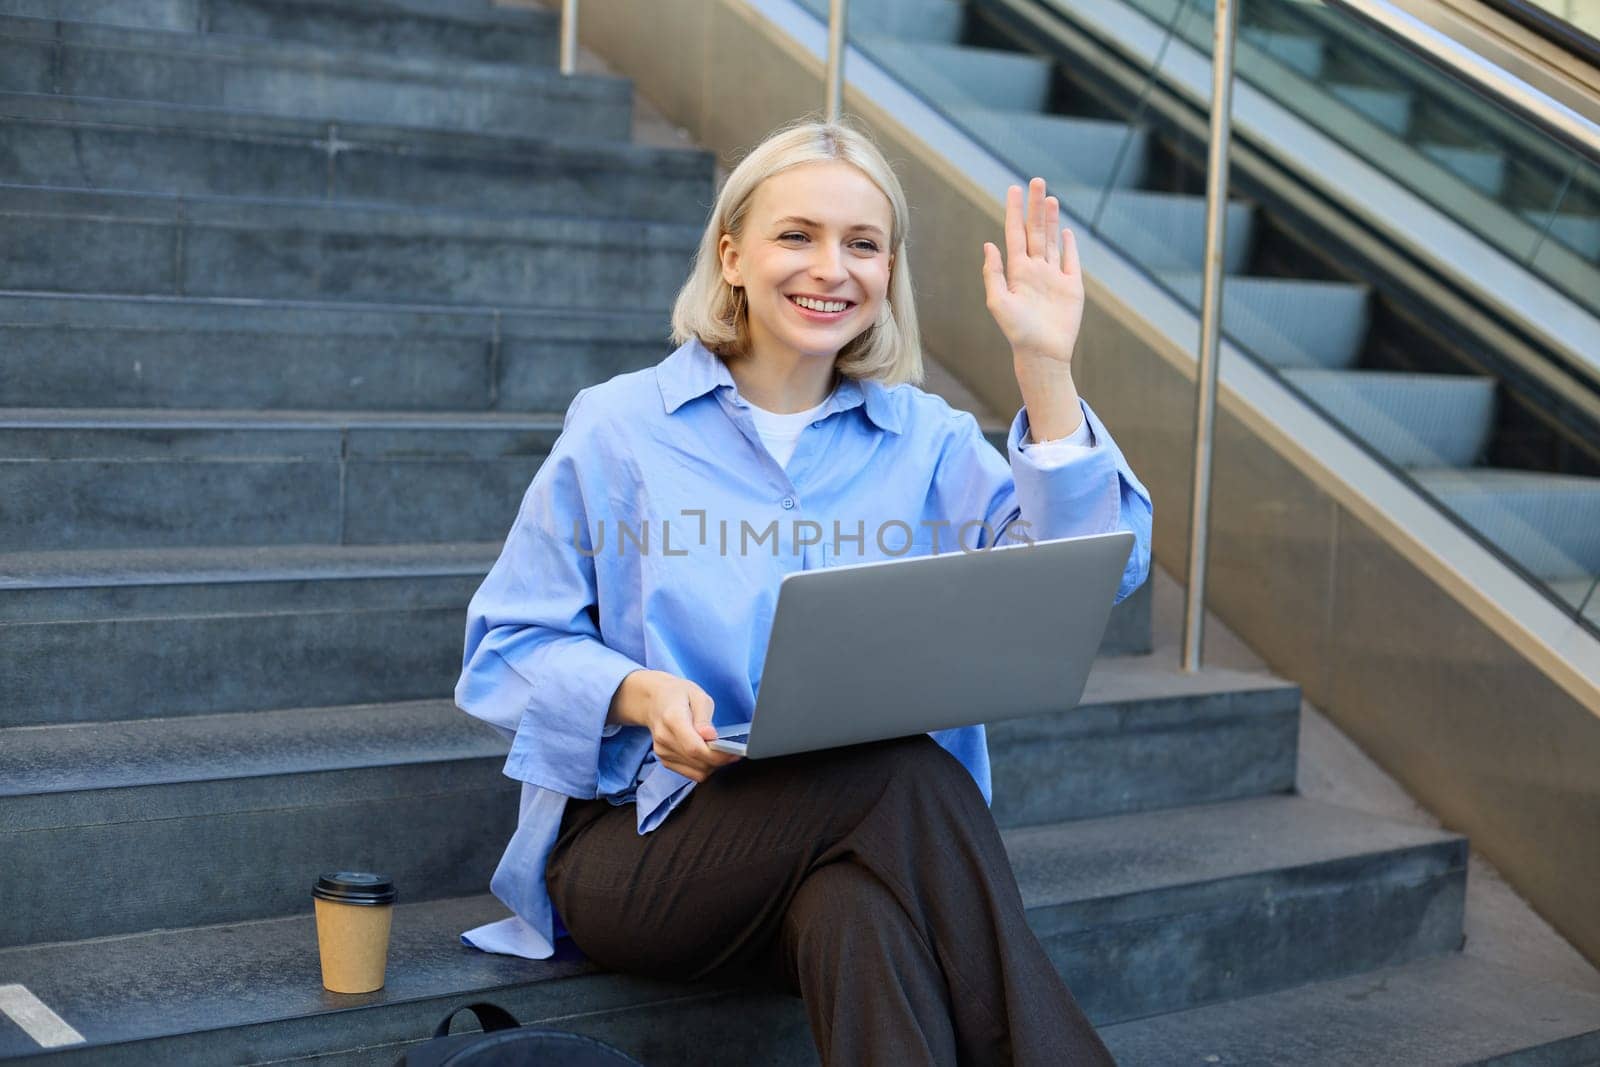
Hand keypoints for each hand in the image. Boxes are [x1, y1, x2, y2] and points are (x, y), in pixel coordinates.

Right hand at [608, 669, 740, 782]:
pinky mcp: (665, 760)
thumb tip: (710, 736)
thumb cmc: (678, 695)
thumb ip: (704, 717)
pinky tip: (707, 754)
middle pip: (697, 761)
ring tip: (719, 750)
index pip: (695, 748)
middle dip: (720, 760)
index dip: (717, 755)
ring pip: (696, 771)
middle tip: (733, 751)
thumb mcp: (698, 695)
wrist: (655, 700)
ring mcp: (662, 751)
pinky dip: (703, 768)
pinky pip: (691, 774)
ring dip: (712, 765)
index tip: (735, 753)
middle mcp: (664, 738)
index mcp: (672, 719)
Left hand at [980, 177, 1084, 369]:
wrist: (1042, 353)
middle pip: (1035, 231)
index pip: (1015, 234)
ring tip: (1049, 198)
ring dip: (1051, 220)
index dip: (1014, 212)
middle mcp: (1035, 270)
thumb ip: (993, 273)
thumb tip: (988, 244)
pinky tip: (1066, 231)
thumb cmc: (1017, 332)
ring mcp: (1054, 277)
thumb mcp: (998, 302)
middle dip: (1034, 207)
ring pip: (1053, 241)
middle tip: (1035, 181)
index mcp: (1017, 272)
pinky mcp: (1072, 287)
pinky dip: (1069, 246)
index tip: (1013, 189)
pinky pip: (1071, 261)